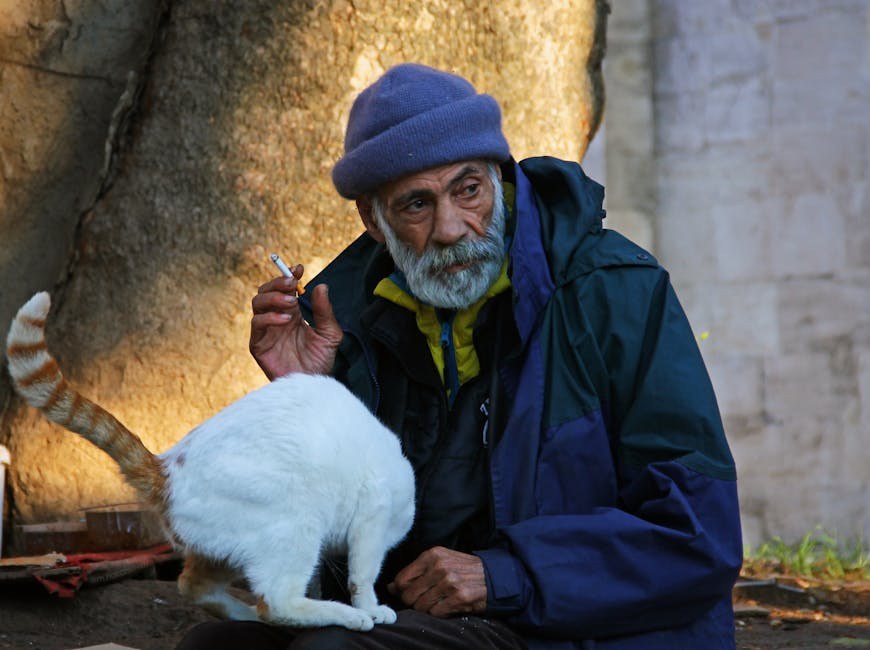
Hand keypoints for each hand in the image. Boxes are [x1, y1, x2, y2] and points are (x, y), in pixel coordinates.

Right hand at [249, 264, 342, 378]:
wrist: (313, 386)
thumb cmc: (320, 362)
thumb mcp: (330, 334)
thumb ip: (325, 312)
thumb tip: (321, 286)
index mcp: (292, 313)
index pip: (284, 288)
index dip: (288, 275)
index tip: (299, 269)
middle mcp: (276, 319)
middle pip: (266, 290)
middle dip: (278, 283)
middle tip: (292, 283)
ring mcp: (266, 331)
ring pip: (257, 302)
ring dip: (273, 297)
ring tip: (292, 302)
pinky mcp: (258, 344)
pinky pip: (256, 324)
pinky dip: (269, 317)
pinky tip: (286, 320)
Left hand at [387, 546, 486, 616]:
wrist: (492, 576)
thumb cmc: (462, 569)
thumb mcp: (440, 561)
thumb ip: (416, 572)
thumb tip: (391, 586)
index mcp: (432, 555)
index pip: (402, 579)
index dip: (401, 591)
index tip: (407, 593)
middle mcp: (439, 567)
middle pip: (409, 595)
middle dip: (413, 602)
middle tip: (424, 599)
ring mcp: (449, 582)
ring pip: (421, 606)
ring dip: (427, 608)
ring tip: (438, 601)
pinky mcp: (459, 597)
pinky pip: (435, 613)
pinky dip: (439, 613)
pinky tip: (447, 605)